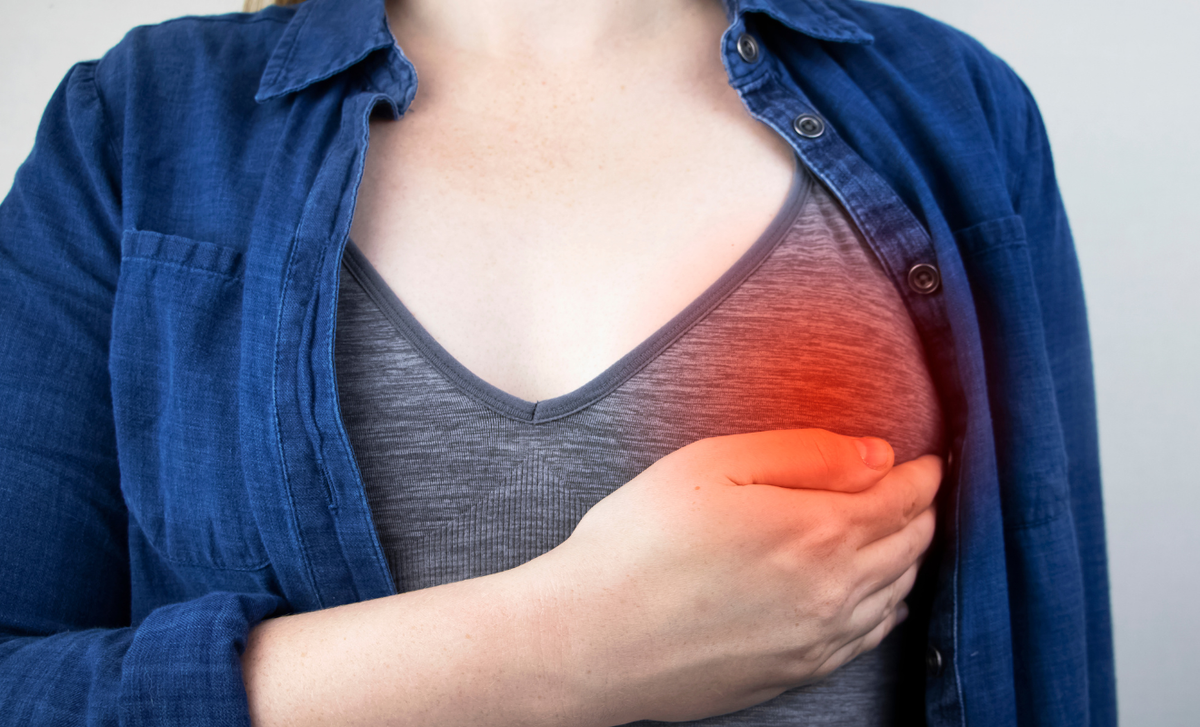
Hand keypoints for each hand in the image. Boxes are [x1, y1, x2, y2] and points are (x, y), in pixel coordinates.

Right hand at [525, 428, 941, 725]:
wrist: (590, 639)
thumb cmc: (639, 543)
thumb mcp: (713, 464)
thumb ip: (803, 453)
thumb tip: (876, 454)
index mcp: (818, 531)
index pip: (903, 498)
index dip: (921, 474)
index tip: (926, 460)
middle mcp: (834, 592)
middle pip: (909, 547)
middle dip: (919, 511)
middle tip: (914, 489)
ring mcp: (817, 640)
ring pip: (895, 594)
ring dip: (907, 558)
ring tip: (899, 533)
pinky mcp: (795, 673)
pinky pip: (867, 638)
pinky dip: (886, 608)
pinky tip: (877, 597)